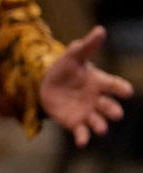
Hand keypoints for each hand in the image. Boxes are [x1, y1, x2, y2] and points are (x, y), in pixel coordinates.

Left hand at [40, 26, 132, 146]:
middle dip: (113, 110)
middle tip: (116, 114)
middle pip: (110, 107)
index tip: (126, 91)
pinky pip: (81, 132)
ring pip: (99, 122)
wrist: (45, 83)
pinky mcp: (75, 123)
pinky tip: (81, 142)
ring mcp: (88, 112)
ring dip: (101, 126)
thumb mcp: (74, 55)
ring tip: (100, 128)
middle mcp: (97, 100)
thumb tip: (100, 30)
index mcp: (100, 82)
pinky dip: (83, 138)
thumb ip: (87, 46)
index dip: (121, 88)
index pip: (115, 86)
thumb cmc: (65, 68)